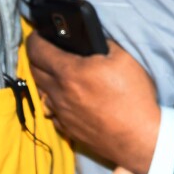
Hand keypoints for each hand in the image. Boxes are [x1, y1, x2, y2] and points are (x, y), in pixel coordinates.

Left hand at [26, 36, 159, 173]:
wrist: (139, 138)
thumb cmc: (134, 98)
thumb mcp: (124, 59)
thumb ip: (103, 44)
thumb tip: (92, 38)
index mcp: (70, 72)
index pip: (37, 50)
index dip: (34, 39)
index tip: (38, 34)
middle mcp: (59, 93)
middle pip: (33, 70)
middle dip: (37, 56)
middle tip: (48, 49)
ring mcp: (61, 113)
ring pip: (41, 90)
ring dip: (45, 78)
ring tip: (58, 72)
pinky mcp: (67, 129)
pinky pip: (51, 110)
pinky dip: (54, 99)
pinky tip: (68, 97)